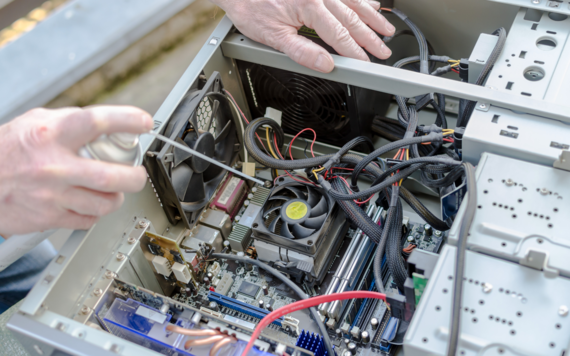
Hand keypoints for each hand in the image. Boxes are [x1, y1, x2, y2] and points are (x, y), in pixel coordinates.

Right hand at [0, 106, 152, 235]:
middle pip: (111, 175)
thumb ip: (70, 122)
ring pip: (104, 202)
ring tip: (114, 190)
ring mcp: (51, 195)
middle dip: (134, 176)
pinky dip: (95, 212)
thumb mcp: (34, 123)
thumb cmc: (6, 151)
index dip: (128, 120)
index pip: (97, 122)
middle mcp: (52, 166)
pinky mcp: (48, 217)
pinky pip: (87, 220)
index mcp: (49, 134)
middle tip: (137, 173)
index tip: (144, 123)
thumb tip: (108, 125)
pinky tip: (91, 202)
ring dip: (116, 197)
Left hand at [212, 0, 394, 72]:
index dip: (355, 52)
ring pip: (354, 2)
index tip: (366, 64)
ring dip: (372, 17)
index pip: (340, 35)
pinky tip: (370, 6)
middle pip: (352, 18)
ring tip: (386, 30)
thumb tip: (326, 65)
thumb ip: (302, 52)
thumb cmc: (251, 9)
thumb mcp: (273, 38)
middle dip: (371, 37)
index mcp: (309, 6)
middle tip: (384, 51)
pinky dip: (360, 0)